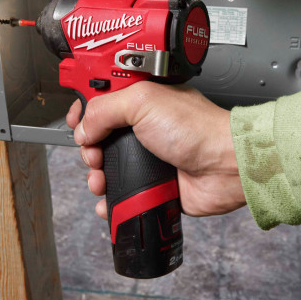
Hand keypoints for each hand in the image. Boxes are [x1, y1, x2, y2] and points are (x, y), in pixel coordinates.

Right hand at [66, 82, 246, 219]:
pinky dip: (112, 200)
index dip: (85, 108)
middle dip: (89, 147)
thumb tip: (83, 128)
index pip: (103, 98)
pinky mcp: (154, 184)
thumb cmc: (197, 129)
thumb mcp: (142, 102)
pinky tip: (108, 200)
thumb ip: (104, 110)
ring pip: (109, 168)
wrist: (224, 166)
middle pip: (100, 135)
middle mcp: (145, 126)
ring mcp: (149, 156)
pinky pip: (124, 194)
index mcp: (143, 99)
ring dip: (96, 176)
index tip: (76, 120)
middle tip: (94, 153)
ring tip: (100, 179)